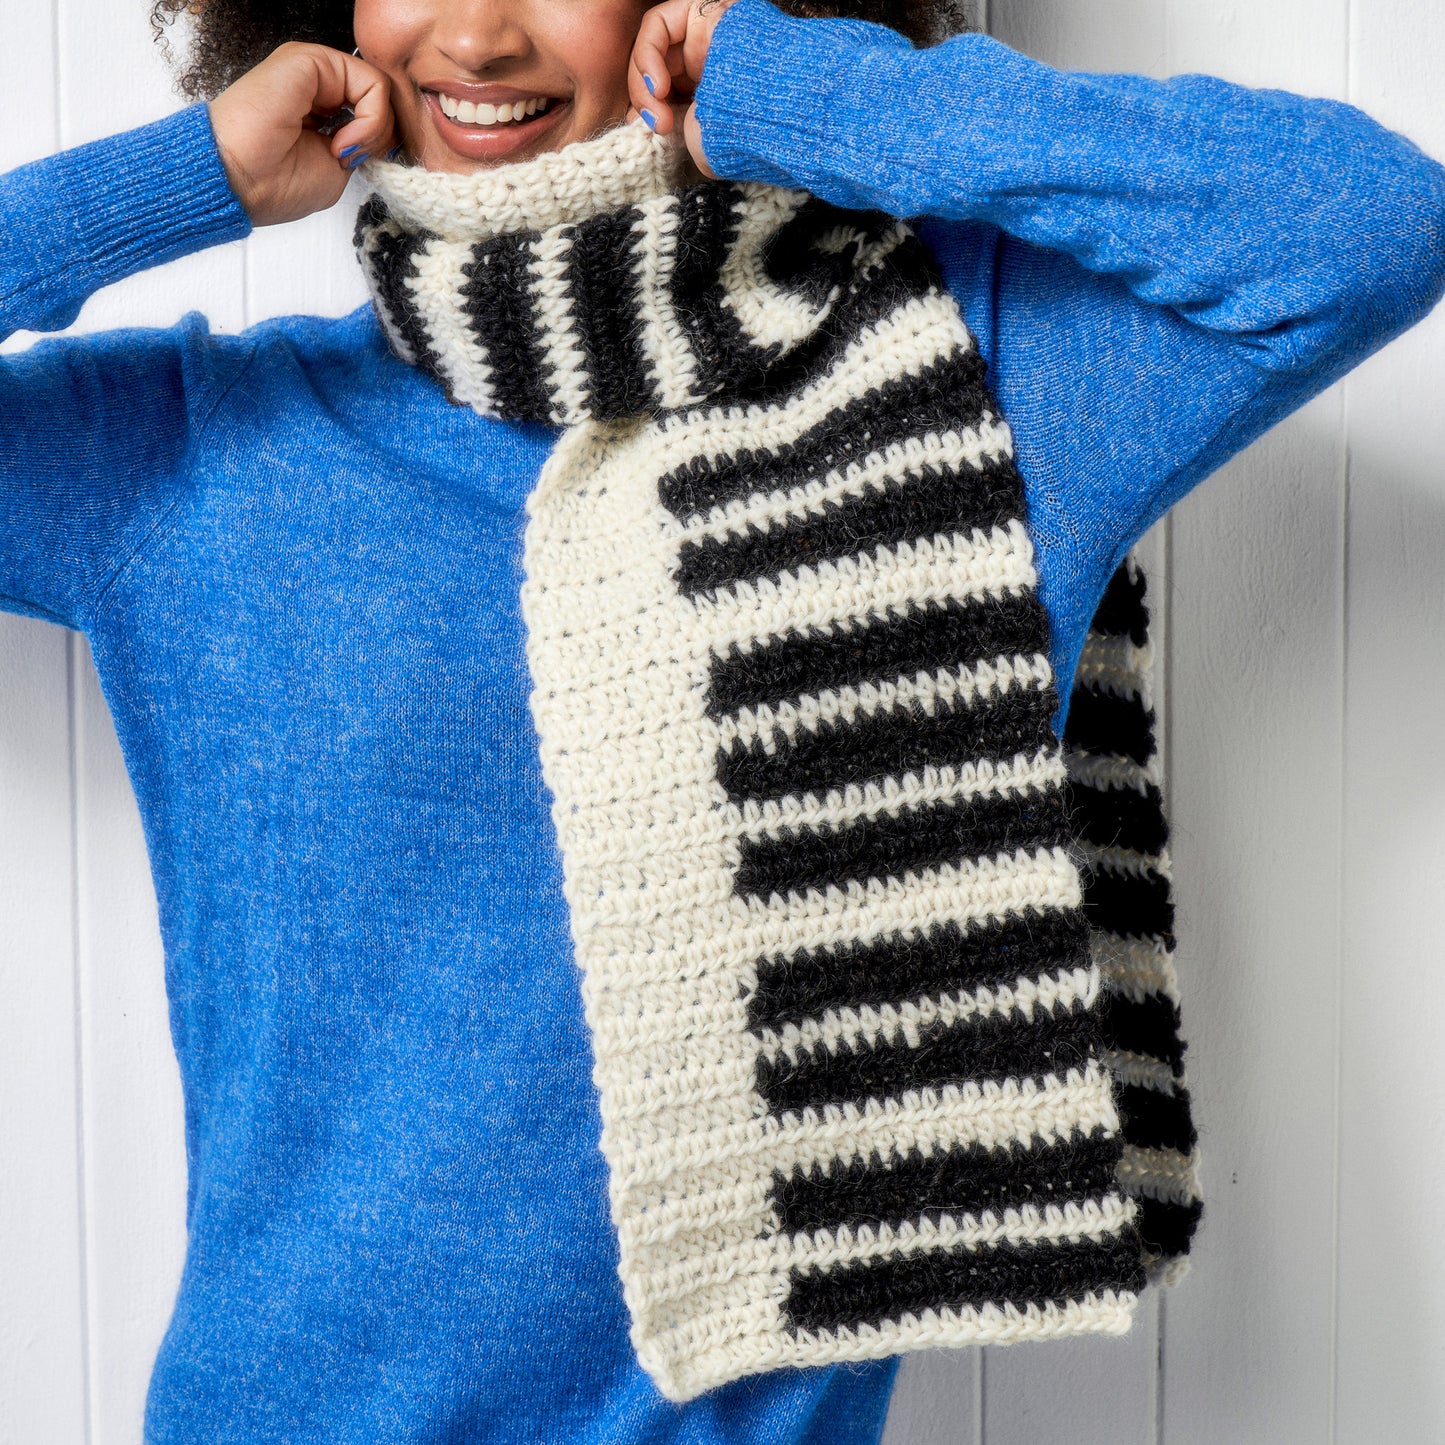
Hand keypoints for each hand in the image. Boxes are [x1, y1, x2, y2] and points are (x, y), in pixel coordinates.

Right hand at [208, 43, 396, 227]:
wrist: (239, 180)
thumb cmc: (275, 183)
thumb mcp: (336, 170)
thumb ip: (361, 146)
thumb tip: (382, 136)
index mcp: (318, 110)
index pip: (371, 112)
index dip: (378, 141)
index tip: (357, 165)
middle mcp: (315, 86)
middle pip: (378, 98)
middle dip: (380, 135)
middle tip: (352, 159)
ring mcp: (312, 70)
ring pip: (377, 88)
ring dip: (374, 129)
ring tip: (341, 151)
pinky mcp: (310, 60)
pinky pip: (371, 81)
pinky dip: (369, 119)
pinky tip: (339, 141)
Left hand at [627, 0, 738, 178]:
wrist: (772, 113)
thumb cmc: (742, 133)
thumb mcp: (699, 140)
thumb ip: (673, 127)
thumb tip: (644, 123)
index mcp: (715, 91)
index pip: (668, 93)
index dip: (651, 112)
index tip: (653, 135)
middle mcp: (711, 59)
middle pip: (659, 68)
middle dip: (647, 101)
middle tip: (657, 127)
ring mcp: (708, 33)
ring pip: (655, 48)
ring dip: (645, 83)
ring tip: (657, 113)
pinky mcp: (705, 9)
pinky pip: (659, 24)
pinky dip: (647, 55)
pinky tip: (658, 85)